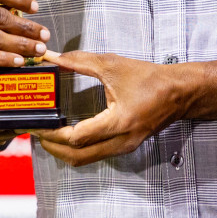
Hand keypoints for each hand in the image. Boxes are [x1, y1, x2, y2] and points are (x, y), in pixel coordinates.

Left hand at [30, 50, 188, 166]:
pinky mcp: (125, 146)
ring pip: (85, 159)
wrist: (180, 92)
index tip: (37, 123)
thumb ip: (81, 62)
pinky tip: (67, 134)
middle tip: (36, 132)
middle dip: (52, 147)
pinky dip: (77, 149)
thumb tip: (55, 57)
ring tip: (48, 133)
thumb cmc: (151, 79)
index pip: (77, 137)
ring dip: (63, 151)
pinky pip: (95, 155)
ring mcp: (124, 147)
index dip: (53, 132)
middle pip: (77, 156)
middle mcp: (121, 141)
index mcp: (119, 122)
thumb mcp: (113, 65)